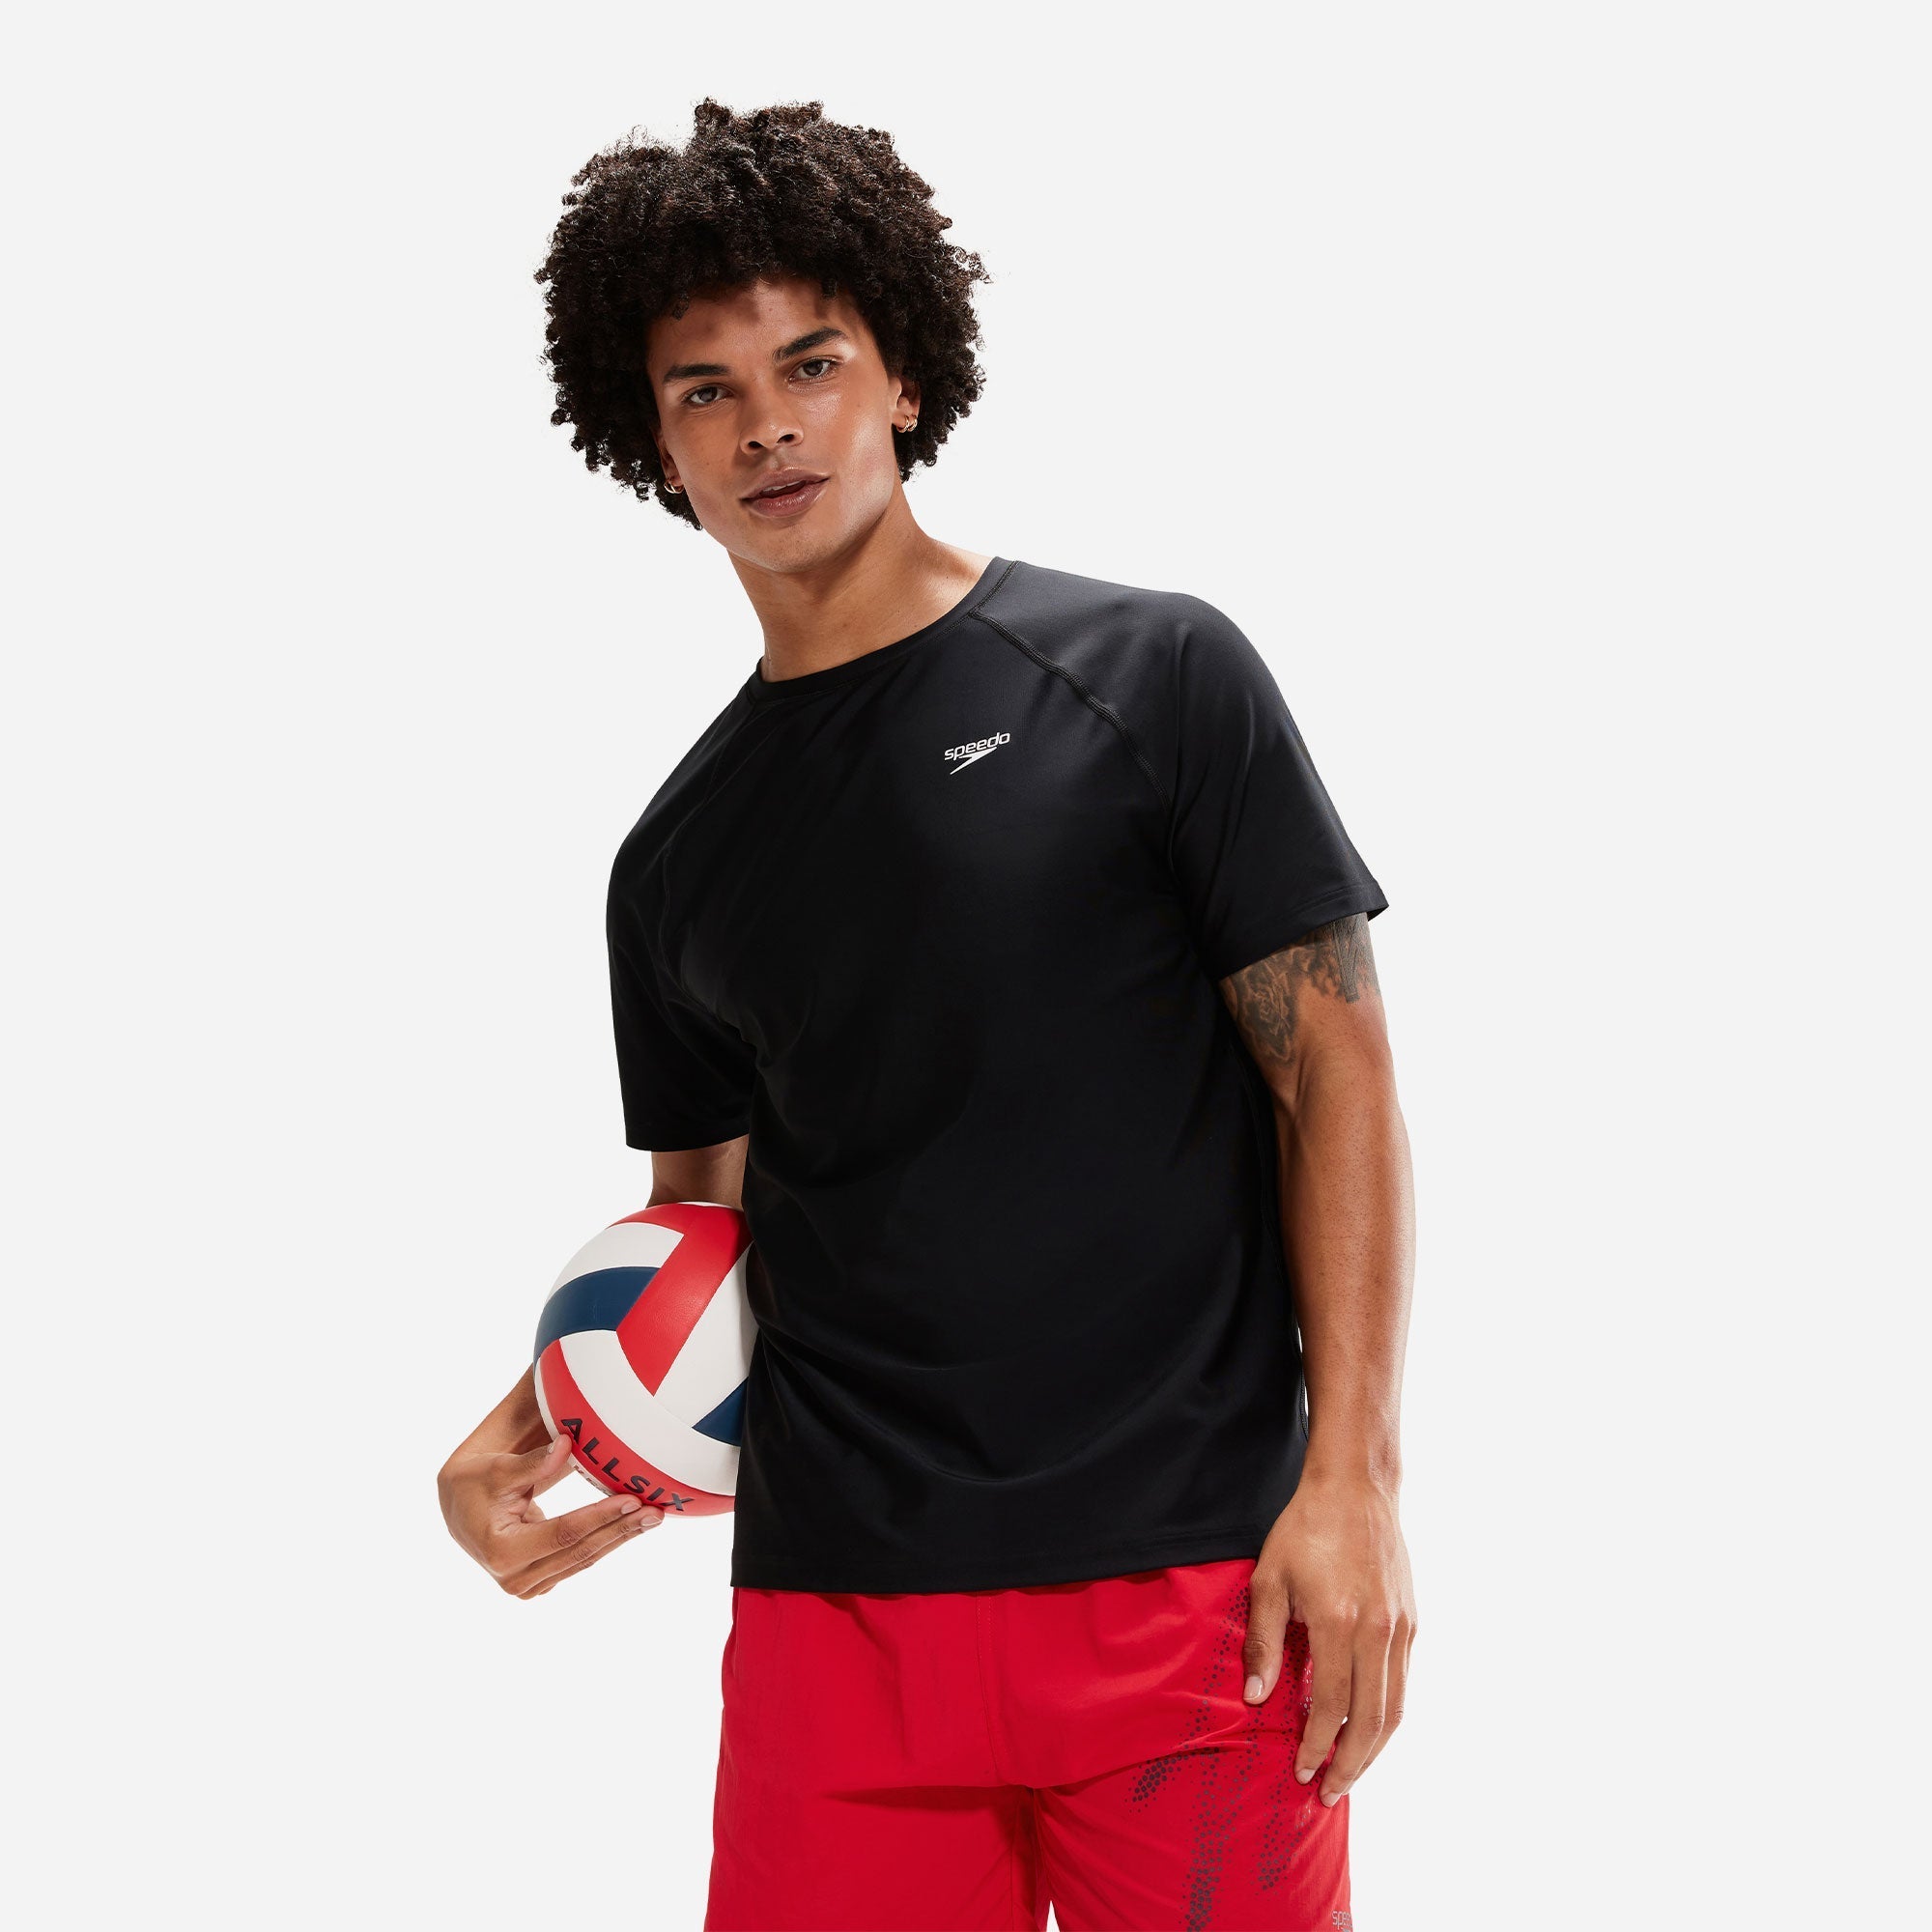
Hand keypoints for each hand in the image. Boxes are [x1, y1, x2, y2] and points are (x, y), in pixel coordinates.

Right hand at [439, 1430, 665, 1597]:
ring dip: (618, 1538)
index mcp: (500, 1552)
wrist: (460, 1508)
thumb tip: (567, 1444)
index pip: (563, 1534)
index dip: (599, 1516)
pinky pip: (577, 1562)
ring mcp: (525, 1586)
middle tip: (656, 1511)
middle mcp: (513, 1578)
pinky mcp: (537, 1583)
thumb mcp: (498, 1468)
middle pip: (579, 1552)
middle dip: (620, 1530)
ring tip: (652, 1517)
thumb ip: (533, 1462)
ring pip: (582, 1560)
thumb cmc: (477, 1482)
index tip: (632, 1499)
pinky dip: (604, 1542)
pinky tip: (630, 1526)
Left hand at [1242, 1472, 1416, 1804]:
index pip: (1330, 1705)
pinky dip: (1387, 1715)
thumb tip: (1258, 1698)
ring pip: (1395, 1708)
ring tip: (1351, 1773)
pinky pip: (1402, 1682)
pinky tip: (1368, 1729)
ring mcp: (1400, 1627)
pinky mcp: (1412, 1621)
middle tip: (1330, 1792)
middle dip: (1350, 1764)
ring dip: (1373, 1749)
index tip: (1302, 1770)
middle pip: (1371, 1720)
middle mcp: (1377, 1631)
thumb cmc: (1305, 1529)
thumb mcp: (1269, 1580)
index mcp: (1338, 1622)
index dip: (1316, 1744)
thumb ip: (1264, 1642)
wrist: (1355, 1488)